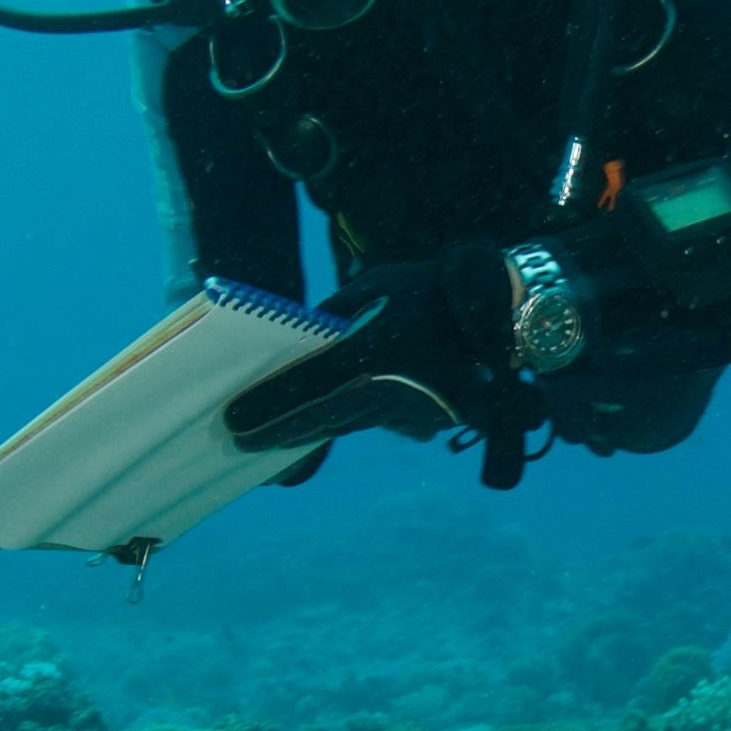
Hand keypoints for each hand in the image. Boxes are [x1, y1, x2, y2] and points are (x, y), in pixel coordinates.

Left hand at [225, 248, 523, 452]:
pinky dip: (351, 419)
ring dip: (310, 430)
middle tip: (241, 442)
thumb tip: (293, 348)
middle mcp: (389, 386)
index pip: (309, 387)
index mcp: (370, 349)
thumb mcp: (370, 289)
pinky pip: (377, 421)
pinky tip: (331, 418)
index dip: (269, 408)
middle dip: (280, 432)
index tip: (234, 423)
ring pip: (349, 423)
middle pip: (324, 418)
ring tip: (270, 438)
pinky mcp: (428, 420)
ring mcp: (412, 409)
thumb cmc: (424, 290)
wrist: (495, 313)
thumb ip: (330, 320)